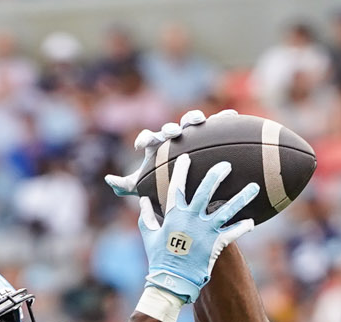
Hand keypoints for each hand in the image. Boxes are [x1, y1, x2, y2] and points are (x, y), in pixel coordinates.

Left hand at [104, 108, 239, 195]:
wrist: (184, 185)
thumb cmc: (162, 185)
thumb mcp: (143, 187)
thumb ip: (126, 185)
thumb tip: (109, 180)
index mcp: (155, 147)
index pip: (147, 139)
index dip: (144, 140)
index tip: (140, 146)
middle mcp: (171, 138)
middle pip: (168, 128)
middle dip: (170, 128)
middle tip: (173, 133)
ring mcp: (189, 136)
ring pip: (190, 122)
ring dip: (193, 118)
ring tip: (199, 121)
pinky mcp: (205, 137)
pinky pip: (215, 124)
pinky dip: (223, 117)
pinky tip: (231, 114)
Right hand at [137, 155, 259, 303]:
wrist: (171, 281)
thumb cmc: (158, 258)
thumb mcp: (149, 235)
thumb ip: (146, 216)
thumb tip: (143, 200)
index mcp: (174, 215)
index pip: (177, 187)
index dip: (181, 171)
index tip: (187, 157)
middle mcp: (192, 219)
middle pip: (206, 192)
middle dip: (216, 176)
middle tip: (226, 165)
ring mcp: (205, 231)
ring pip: (227, 210)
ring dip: (241, 198)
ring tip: (254, 187)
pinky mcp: (216, 244)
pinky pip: (233, 233)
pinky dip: (243, 227)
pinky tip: (251, 221)